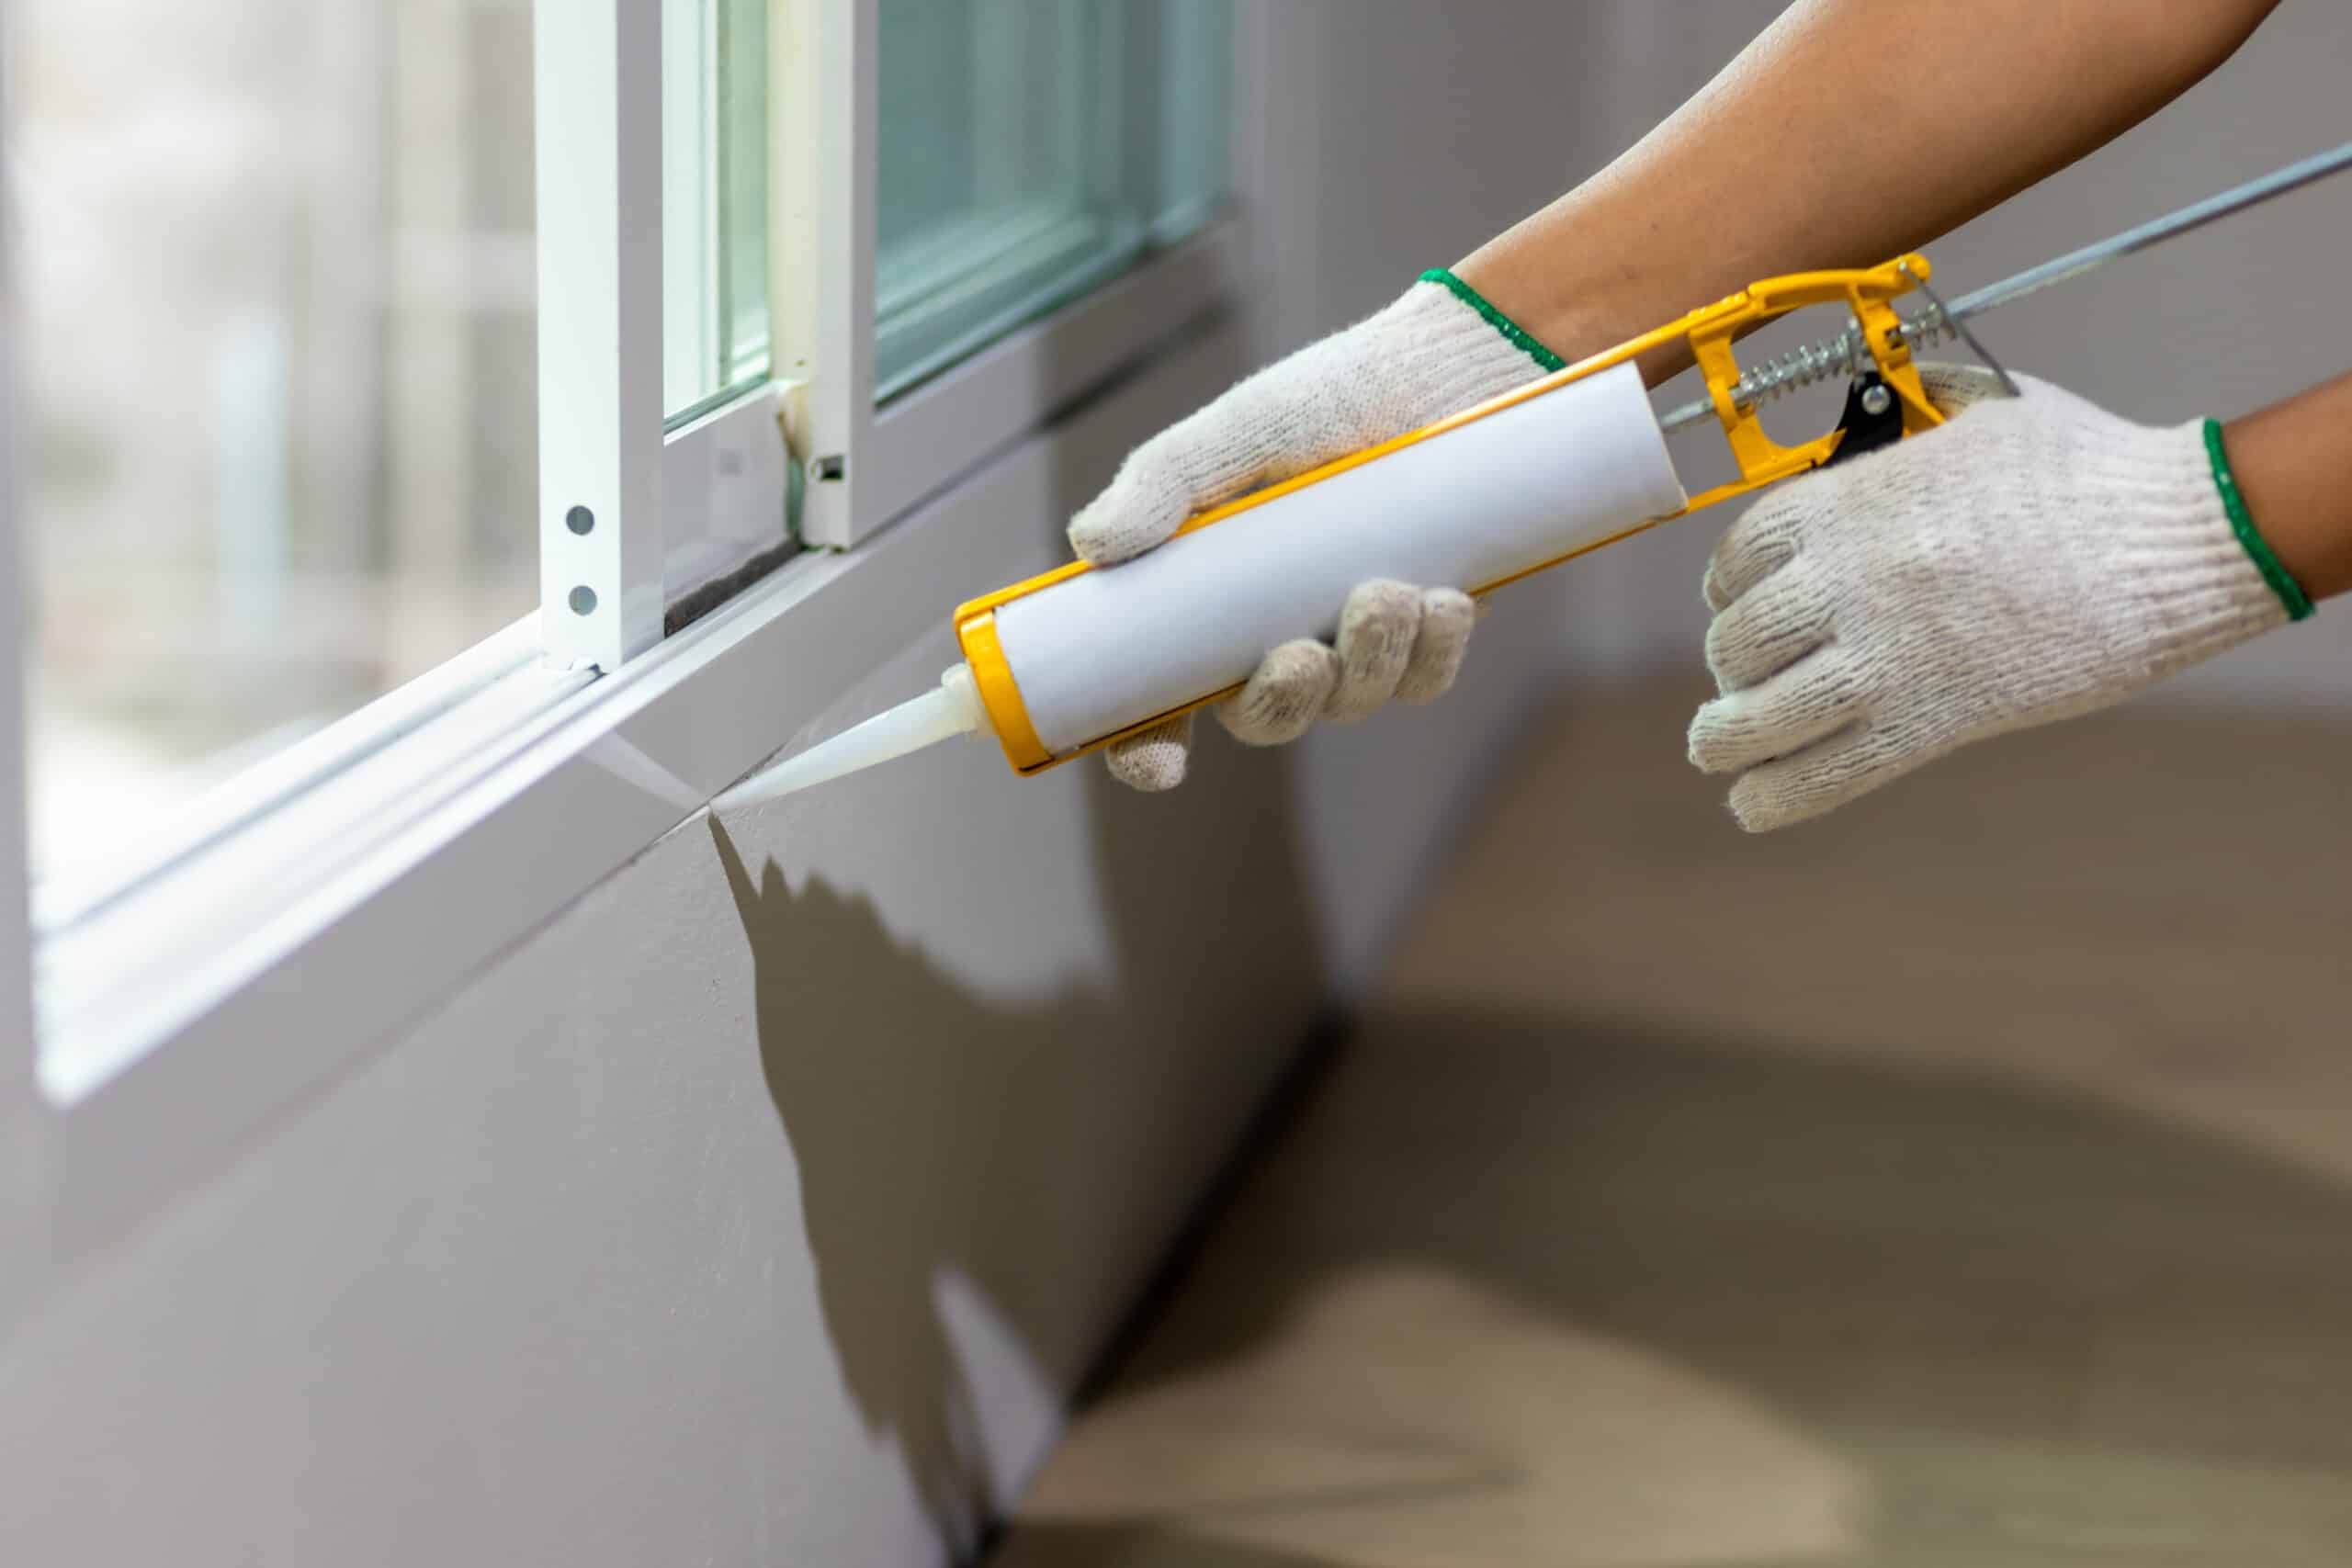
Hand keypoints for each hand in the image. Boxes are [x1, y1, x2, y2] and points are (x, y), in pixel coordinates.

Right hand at [1067, 273, 1555, 789]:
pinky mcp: (1427, 629)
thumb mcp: (1236, 434)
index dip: (1146, 747)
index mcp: (1210, 602)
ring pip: (1350, 702)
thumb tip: (1092, 544)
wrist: (1444, 369)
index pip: (1160, 699)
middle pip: (1264, 719)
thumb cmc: (1329, 400)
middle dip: (1281, 704)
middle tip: (1300, 656)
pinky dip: (1431, 653)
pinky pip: (1424, 679)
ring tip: (1387, 591)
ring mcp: (1354, 637)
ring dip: (1367, 663)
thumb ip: (1164, 483)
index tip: (1157, 763)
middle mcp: (1276, 631)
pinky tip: (1442, 600)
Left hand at [1690, 365, 2303, 830]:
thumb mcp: (1990, 406)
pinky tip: (1750, 803)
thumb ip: (1925, 398)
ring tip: (1714, 747)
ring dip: (1726, 737)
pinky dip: (1777, 794)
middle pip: (1740, 639)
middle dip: (1731, 664)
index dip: (1725, 586)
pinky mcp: (1935, 719)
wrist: (2174, 537)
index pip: (1740, 554)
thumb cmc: (2090, 469)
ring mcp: (1887, 654)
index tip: (1728, 605)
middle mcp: (1850, 579)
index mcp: (1852, 501)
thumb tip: (1894, 389)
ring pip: (1764, 713)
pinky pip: (1829, 772)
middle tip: (1741, 678)